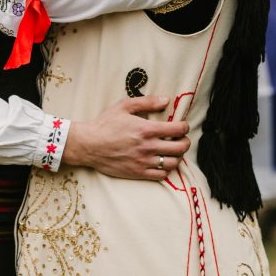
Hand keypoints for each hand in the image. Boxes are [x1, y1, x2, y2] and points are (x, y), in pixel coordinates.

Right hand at [61, 96, 190, 180]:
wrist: (89, 145)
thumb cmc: (105, 124)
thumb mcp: (124, 106)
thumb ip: (147, 102)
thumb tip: (166, 100)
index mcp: (147, 129)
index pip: (178, 129)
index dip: (185, 127)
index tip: (182, 125)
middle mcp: (148, 147)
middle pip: (180, 148)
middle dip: (186, 142)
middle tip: (182, 139)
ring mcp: (144, 162)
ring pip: (173, 163)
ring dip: (177, 156)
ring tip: (172, 151)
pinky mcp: (138, 173)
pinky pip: (161, 175)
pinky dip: (166, 169)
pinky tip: (161, 162)